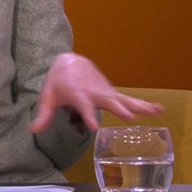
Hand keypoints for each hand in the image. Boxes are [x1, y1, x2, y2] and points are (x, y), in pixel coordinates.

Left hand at [28, 52, 163, 132]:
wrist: (70, 61)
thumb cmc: (58, 81)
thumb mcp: (48, 96)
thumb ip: (44, 114)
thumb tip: (33, 129)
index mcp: (78, 94)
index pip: (83, 106)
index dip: (87, 115)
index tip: (93, 126)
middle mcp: (94, 92)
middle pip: (107, 100)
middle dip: (118, 108)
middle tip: (129, 117)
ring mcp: (105, 92)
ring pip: (123, 99)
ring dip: (139, 105)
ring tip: (155, 111)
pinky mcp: (111, 92)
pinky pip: (129, 99)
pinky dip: (144, 104)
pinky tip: (159, 109)